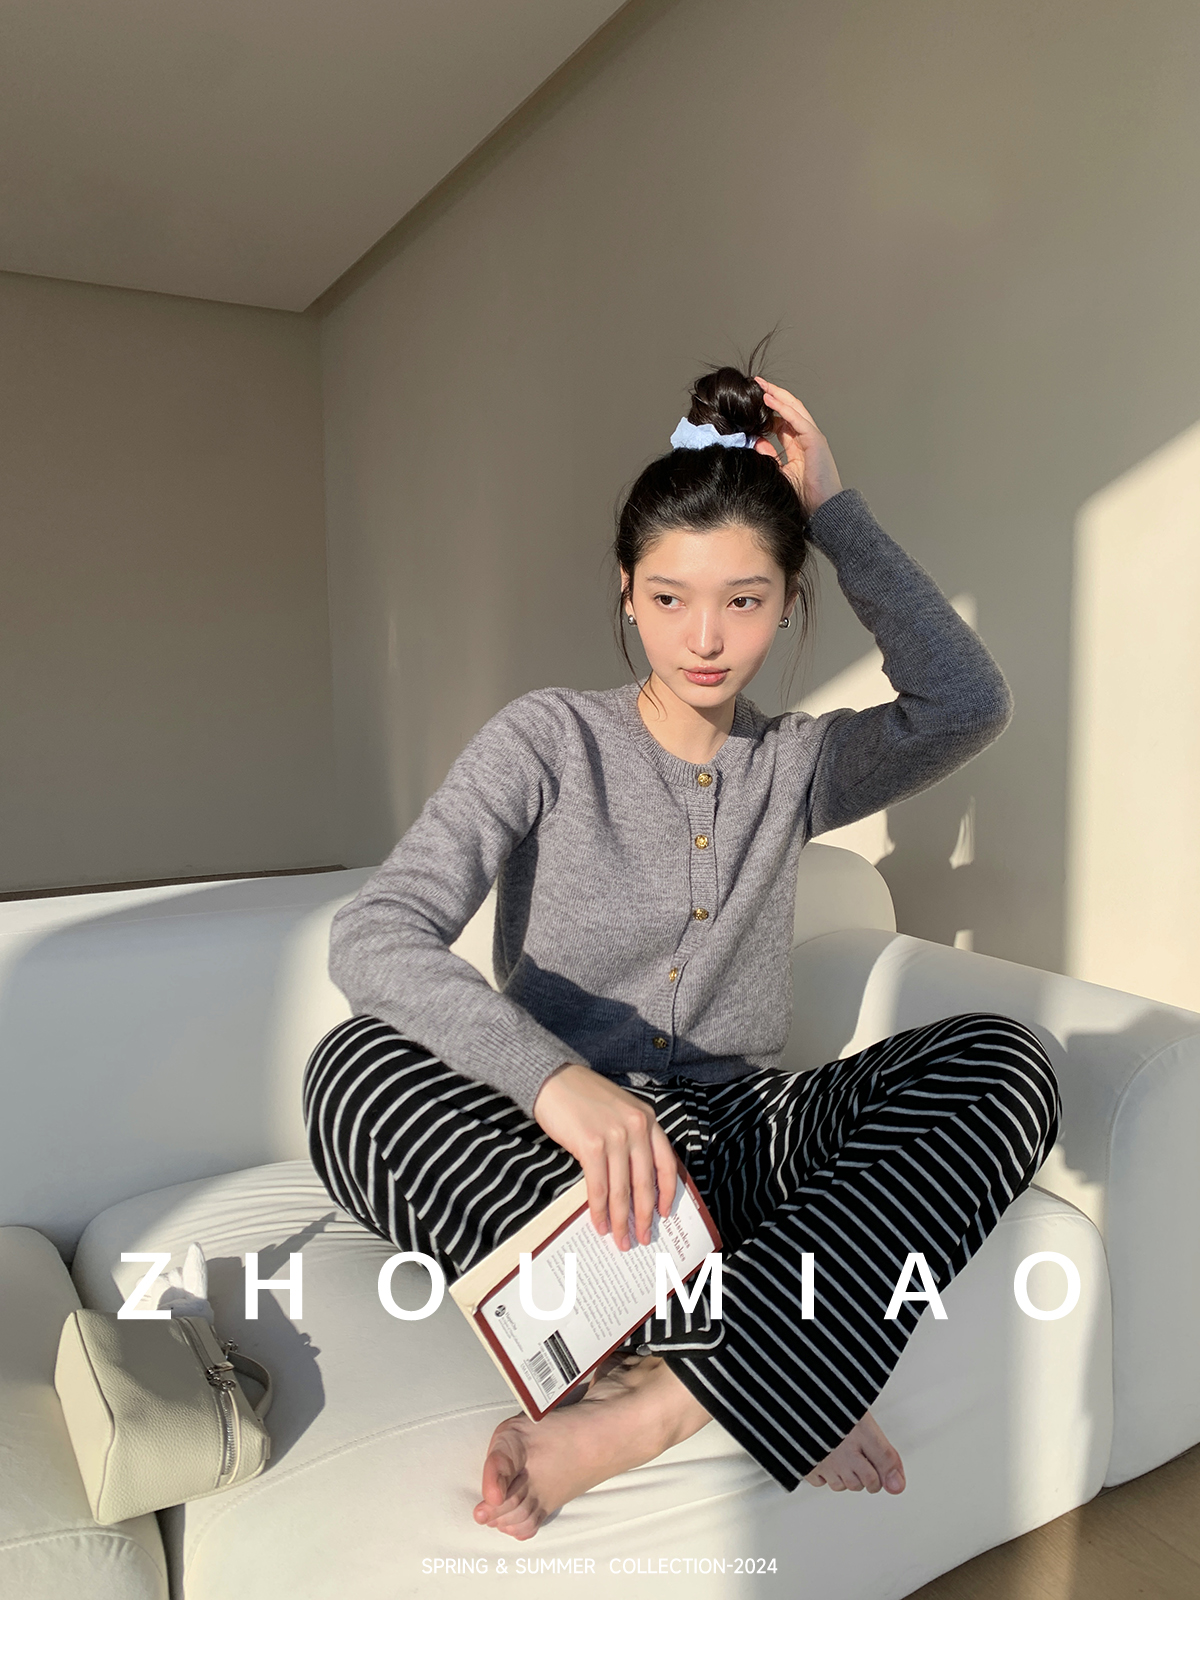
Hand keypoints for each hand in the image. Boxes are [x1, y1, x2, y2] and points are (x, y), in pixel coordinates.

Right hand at [532, 1064, 678, 1250]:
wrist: (553, 1079)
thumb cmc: (583, 1097)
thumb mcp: (619, 1111)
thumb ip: (632, 1138)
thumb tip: (632, 1183)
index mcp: (647, 1119)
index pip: (667, 1163)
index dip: (667, 1192)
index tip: (664, 1213)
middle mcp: (636, 1127)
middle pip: (646, 1182)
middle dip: (644, 1215)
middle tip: (643, 1237)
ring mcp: (615, 1136)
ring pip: (622, 1190)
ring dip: (621, 1220)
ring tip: (620, 1239)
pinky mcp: (591, 1145)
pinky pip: (599, 1187)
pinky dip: (599, 1210)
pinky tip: (598, 1223)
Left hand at [753, 377, 842, 514]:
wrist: (824, 509)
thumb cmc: (806, 497)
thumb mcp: (780, 473)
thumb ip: (769, 457)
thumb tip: (756, 443)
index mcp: (799, 445)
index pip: (783, 420)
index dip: (769, 409)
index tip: (752, 402)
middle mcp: (807, 437)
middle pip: (790, 409)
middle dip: (774, 394)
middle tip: (757, 384)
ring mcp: (813, 437)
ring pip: (794, 409)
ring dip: (778, 396)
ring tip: (762, 386)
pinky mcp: (815, 441)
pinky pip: (798, 420)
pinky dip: (784, 409)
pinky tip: (770, 400)